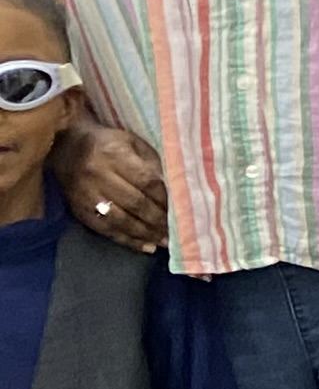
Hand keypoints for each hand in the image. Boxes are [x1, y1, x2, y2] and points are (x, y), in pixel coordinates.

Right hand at [55, 119, 167, 251]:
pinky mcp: (80, 210)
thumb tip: (173, 188)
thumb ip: (152, 163)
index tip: (181, 208)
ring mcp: (87, 196)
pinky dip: (127, 240)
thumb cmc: (108, 144)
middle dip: (158, 219)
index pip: (146, 182)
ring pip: (121, 220)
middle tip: (177, 230)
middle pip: (135, 203)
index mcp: (114, 155)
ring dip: (146, 234)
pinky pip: (106, 229)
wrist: (66, 147)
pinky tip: (146, 246)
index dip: (164, 198)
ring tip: (165, 242)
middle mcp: (98, 176)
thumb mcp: (132, 142)